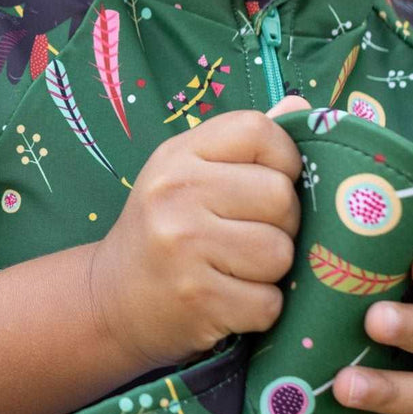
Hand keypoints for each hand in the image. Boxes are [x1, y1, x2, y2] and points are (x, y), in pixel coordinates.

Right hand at [88, 96, 310, 371]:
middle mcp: (177, 193)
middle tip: (253, 232)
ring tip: (240, 267)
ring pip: (280, 252)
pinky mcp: (199, 300)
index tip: (272, 180)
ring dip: (273, 269)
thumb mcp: (190, 171)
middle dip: (282, 222)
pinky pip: (269, 304)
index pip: (258, 131)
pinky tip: (232, 298)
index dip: (284, 157)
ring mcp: (185, 247)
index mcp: (179, 155)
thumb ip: (246, 143)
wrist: (111, 296)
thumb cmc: (164, 226)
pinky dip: (261, 308)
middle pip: (280, 196)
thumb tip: (301, 104)